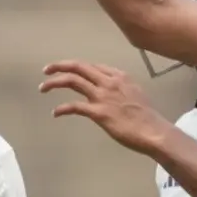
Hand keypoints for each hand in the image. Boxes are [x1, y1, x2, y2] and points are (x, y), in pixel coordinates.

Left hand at [40, 60, 173, 154]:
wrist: (153, 131)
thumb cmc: (145, 116)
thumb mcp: (135, 92)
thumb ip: (120, 87)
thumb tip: (110, 89)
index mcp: (118, 76)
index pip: (91, 65)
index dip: (76, 66)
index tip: (66, 70)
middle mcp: (109, 81)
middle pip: (78, 67)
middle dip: (59, 66)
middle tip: (46, 70)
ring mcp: (103, 96)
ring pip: (72, 81)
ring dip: (54, 83)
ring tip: (43, 87)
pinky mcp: (98, 112)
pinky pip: (74, 106)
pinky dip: (62, 109)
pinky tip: (56, 113)